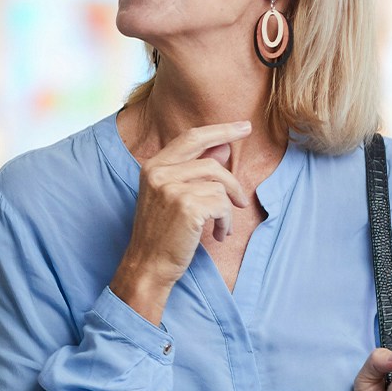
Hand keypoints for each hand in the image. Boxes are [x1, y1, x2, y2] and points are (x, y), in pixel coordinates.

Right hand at [110, 121, 250, 323]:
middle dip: (233, 180)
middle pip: (212, 162)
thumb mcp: (173, 197)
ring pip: (220, 186)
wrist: (147, 264)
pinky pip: (222, 205)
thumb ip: (195, 170)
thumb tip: (223, 148)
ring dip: (227, 210)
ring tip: (219, 228)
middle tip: (243, 200)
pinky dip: (225, 222)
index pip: (191, 138)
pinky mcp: (187, 206)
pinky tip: (217, 235)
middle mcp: (159, 173)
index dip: (220, 130)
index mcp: (153, 166)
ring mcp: (171, 188)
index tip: (243, 126)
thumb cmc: (161, 232)